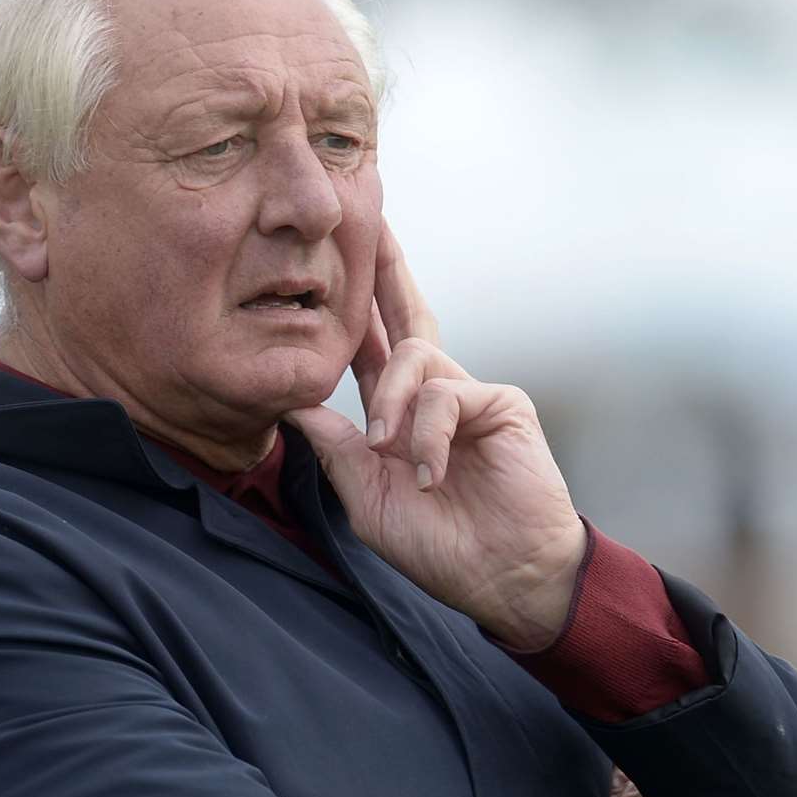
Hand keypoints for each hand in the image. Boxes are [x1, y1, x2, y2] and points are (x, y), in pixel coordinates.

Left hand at [283, 224, 585, 649]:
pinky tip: (430, 472)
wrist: (503, 578)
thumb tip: (293, 401)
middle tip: (370, 218)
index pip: (372, 349)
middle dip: (387, 269)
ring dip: (390, 402)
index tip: (330, 263)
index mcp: (401, 416)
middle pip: (408, 317)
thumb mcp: (370, 500)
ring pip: (415, 358)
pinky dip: (428, 433)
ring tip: (387, 449)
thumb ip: (338, 450)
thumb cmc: (441, 547)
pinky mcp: (502, 402)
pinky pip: (446, 393)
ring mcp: (471, 395)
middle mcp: (436, 395)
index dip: (352, 310)